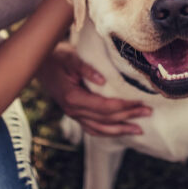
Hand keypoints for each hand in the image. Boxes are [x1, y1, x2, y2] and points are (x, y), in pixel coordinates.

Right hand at [36, 40, 150, 136]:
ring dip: (120, 130)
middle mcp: (73, 110)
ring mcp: (73, 114)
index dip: (124, 107)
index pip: (104, 107)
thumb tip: (103, 80)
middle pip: (105, 119)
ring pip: (99, 129)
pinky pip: (92, 128)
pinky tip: (119, 130)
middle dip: (128, 117)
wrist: (40, 63)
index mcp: (73, 98)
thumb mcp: (71, 58)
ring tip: (139, 130)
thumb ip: (86, 69)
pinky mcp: (74, 113)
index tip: (140, 103)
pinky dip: (107, 131)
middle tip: (148, 113)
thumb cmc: (57, 57)